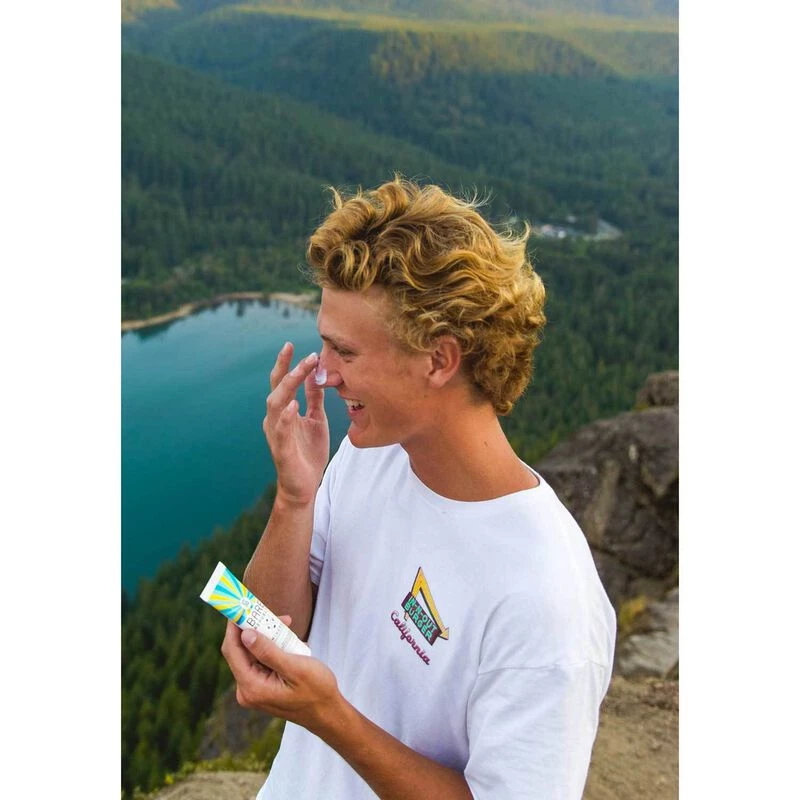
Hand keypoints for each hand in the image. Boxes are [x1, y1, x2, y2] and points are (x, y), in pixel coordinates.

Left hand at [221, 620, 342, 736]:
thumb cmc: (316, 691)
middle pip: (241, 650)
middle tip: (278, 616)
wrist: (327, 713)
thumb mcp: (295, 668)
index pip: (232, 650)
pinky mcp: (261, 687)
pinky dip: (272, 648)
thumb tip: (245, 634)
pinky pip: (260, 661)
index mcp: (252, 687)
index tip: (241, 605)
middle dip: (256, 628)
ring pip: (252, 653)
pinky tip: (290, 645)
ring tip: (290, 630)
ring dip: (268, 637)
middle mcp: (247, 690)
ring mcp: (253, 690)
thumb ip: (269, 651)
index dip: (234, 626)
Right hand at [264, 342, 329, 504]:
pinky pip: (280, 431)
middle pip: (277, 388)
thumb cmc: (308, 453)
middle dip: (286, 368)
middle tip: (296, 350)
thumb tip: (318, 374)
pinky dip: (285, 417)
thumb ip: (314, 398)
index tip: (293, 344)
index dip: (286, 364)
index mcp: (284, 411)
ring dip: (287, 386)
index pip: (283, 382)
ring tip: (299, 371)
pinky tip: (293, 405)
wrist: (304, 486)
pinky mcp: (281, 450)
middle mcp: (275, 419)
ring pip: (275, 404)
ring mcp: (276, 434)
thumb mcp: (316, 420)